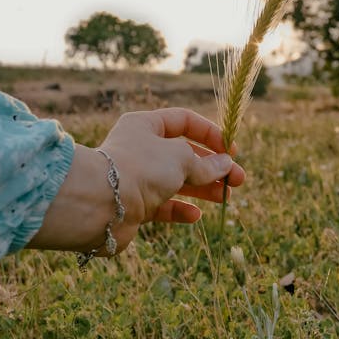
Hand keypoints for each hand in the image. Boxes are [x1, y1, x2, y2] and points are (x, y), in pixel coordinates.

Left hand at [28, 108, 244, 255]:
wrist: (99, 204)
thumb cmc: (141, 168)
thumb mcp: (181, 158)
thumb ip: (205, 163)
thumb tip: (225, 165)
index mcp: (146, 125)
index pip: (184, 121)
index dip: (210, 133)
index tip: (231, 149)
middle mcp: (140, 148)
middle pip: (184, 153)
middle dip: (212, 166)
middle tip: (238, 179)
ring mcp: (137, 177)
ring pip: (177, 180)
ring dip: (202, 187)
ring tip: (227, 196)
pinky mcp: (134, 204)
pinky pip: (163, 205)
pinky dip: (180, 209)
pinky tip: (195, 216)